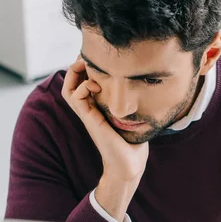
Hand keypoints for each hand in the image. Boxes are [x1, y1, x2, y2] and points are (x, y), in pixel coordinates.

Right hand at [62, 58, 148, 221]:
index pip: (82, 82)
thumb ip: (136, 103)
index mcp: (97, 108)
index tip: (98, 58)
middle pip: (70, 82)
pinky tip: (97, 85)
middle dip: (76, 65)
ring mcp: (88, 115)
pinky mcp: (90, 120)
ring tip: (86, 65)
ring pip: (68, 88)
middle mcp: (89, 110)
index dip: (85, 68)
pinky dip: (83, 86)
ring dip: (74, 73)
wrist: (130, 165)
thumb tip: (152, 87)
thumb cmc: (134, 144)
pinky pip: (76, 98)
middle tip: (88, 56)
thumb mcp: (134, 117)